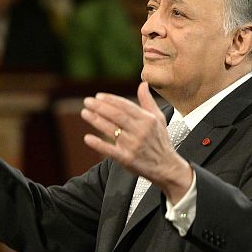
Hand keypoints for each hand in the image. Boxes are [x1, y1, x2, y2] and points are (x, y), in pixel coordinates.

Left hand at [80, 81, 192, 202]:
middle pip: (117, 116)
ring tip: (85, 112)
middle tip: (87, 101)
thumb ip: (148, 101)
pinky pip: (110, 150)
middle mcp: (141, 131)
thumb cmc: (160, 141)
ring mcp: (133, 145)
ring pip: (111, 130)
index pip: (126, 106)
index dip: (110, 100)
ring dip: (96, 120)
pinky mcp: (127, 159)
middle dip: (100, 107)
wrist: (167, 167)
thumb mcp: (159, 119)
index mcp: (148, 120)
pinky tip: (87, 138)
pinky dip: (98, 144)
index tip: (98, 96)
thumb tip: (143, 84)